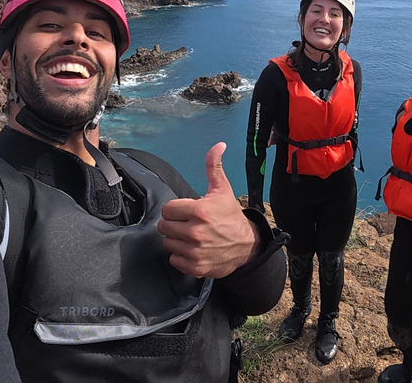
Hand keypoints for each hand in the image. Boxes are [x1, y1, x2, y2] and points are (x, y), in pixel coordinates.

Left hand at [158, 142, 259, 277]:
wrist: (247, 245)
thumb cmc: (231, 216)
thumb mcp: (222, 189)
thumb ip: (213, 166)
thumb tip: (217, 145)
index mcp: (200, 210)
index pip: (168, 209)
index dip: (175, 209)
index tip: (186, 211)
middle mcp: (196, 231)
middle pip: (164, 227)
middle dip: (174, 224)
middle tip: (188, 224)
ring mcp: (195, 251)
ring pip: (168, 243)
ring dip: (176, 240)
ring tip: (191, 237)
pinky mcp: (195, 266)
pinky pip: (174, 260)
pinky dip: (181, 256)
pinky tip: (193, 250)